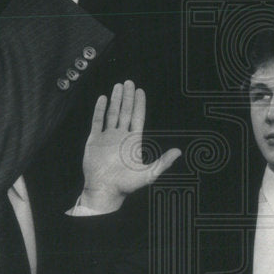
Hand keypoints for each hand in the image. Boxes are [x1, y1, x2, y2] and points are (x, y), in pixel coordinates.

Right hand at [80, 80, 181, 212]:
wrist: (104, 190)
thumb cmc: (126, 185)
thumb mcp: (149, 174)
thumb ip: (163, 162)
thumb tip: (179, 152)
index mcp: (133, 141)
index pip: (138, 118)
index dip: (139, 104)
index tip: (140, 91)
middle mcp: (120, 136)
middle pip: (125, 112)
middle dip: (127, 97)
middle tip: (129, 82)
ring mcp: (107, 137)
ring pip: (112, 114)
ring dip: (115, 100)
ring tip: (117, 86)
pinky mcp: (94, 140)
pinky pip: (97, 121)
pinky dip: (99, 110)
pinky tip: (103, 98)